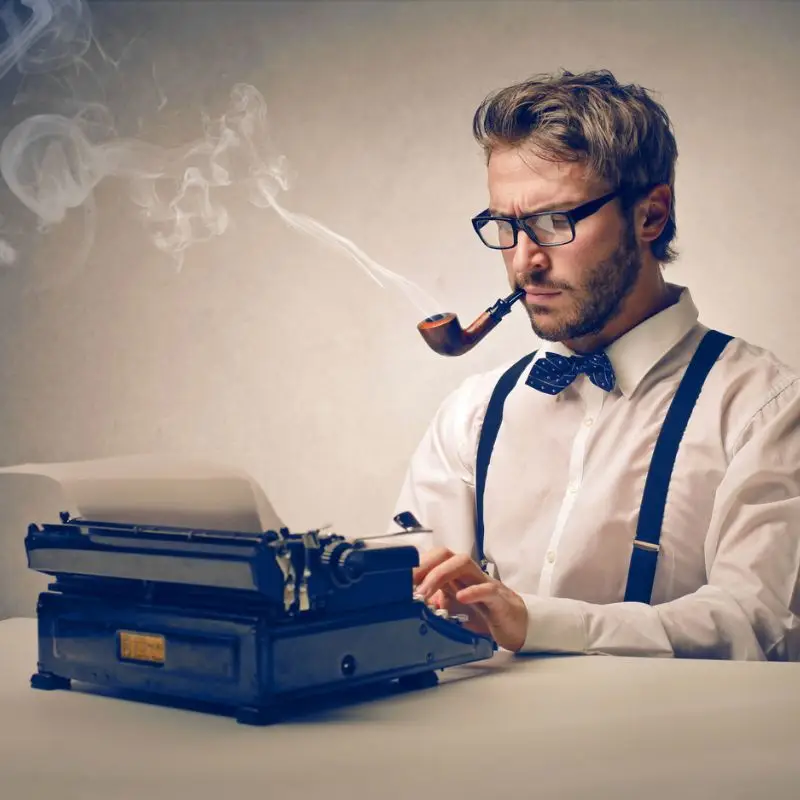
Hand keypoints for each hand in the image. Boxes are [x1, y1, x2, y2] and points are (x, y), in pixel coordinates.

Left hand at [413, 547, 527, 651]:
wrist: (516, 624)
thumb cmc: (484, 613)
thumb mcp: (453, 611)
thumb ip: (435, 605)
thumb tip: (411, 606)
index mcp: (455, 575)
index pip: (433, 558)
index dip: (416, 565)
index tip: (399, 580)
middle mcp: (468, 574)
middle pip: (445, 554)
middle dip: (424, 565)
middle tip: (409, 584)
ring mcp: (484, 582)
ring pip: (463, 563)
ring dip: (440, 575)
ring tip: (425, 593)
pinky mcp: (499, 599)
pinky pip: (487, 589)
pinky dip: (472, 591)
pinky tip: (460, 597)